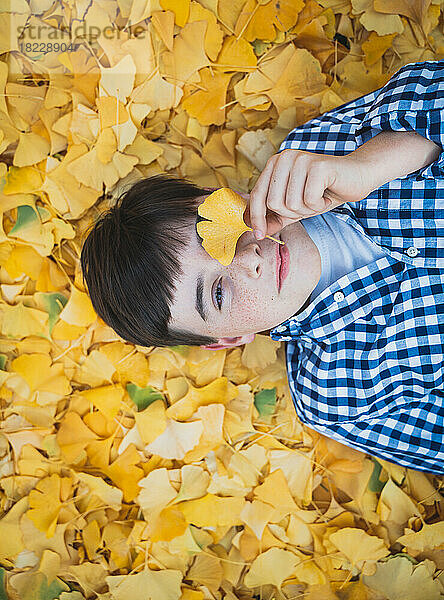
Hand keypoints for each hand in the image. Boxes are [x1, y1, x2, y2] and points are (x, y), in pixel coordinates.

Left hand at [244, 149, 371, 238]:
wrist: (357, 177)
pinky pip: (309, 200)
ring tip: (319, 198)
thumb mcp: (295, 208)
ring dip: (308, 210)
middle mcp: (284, 157)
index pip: (257, 195)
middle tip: (308, 205)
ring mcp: (301, 159)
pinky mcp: (318, 166)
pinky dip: (319, 205)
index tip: (259, 235)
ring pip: (291, 204)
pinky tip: (327, 195)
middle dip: (292, 213)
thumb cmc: (324, 191)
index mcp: (274, 164)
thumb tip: (257, 232)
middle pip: (274, 203)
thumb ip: (275, 218)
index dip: (256, 218)